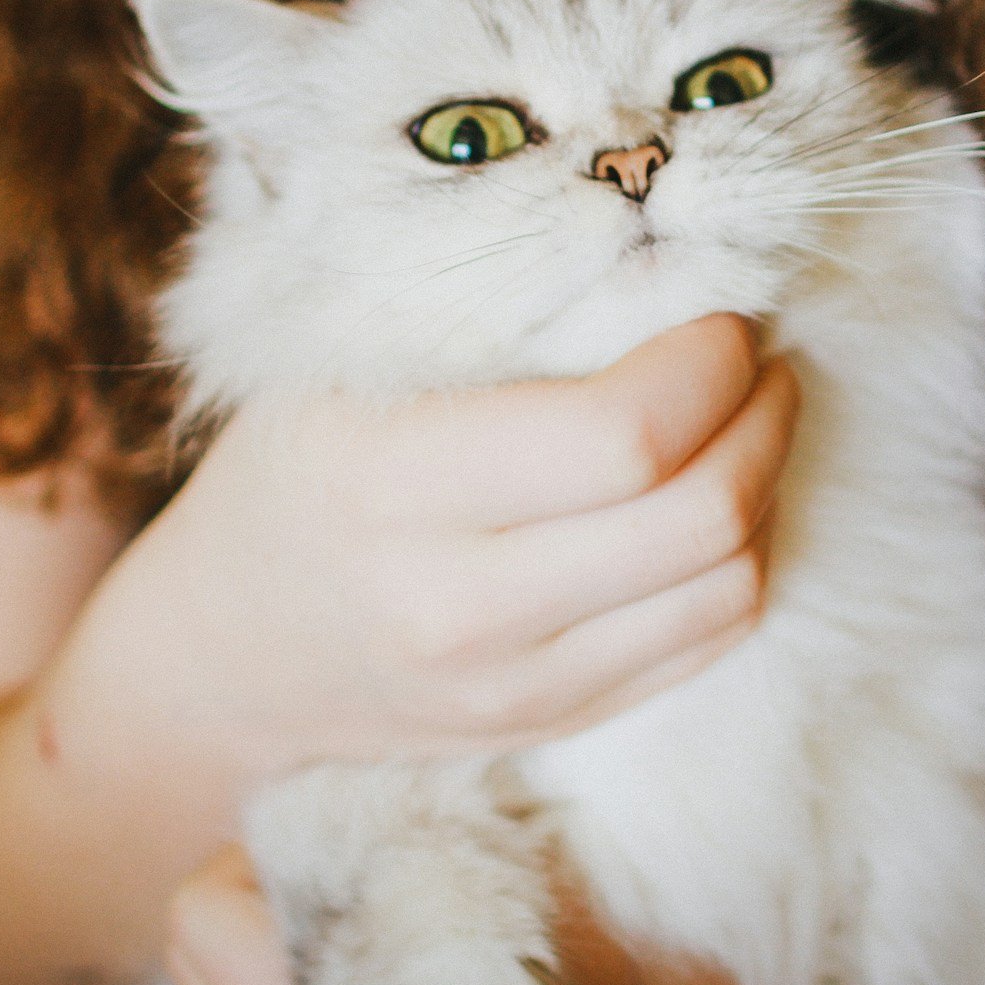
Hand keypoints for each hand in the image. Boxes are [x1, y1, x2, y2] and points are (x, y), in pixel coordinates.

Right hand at [40, 313, 798, 821]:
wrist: (218, 656)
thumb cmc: (290, 473)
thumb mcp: (337, 368)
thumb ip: (482, 320)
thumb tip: (654, 259)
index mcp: (395, 486)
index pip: (622, 435)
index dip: (707, 365)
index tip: (719, 314)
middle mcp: (460, 606)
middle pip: (697, 516)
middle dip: (762, 415)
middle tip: (760, 356)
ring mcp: (513, 685)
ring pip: (725, 588)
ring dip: (766, 487)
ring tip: (748, 419)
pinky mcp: (554, 726)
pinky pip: (707, 643)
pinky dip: (738, 560)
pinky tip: (716, 498)